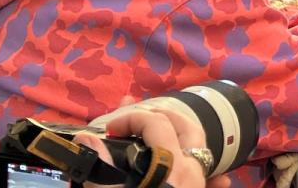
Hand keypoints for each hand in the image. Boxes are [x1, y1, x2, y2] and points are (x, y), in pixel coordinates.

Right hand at [76, 108, 229, 187]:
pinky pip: (211, 178)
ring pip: (200, 148)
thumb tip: (86, 139)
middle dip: (161, 116)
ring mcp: (200, 185)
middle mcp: (192, 171)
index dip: (131, 118)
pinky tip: (189, 173)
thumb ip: (101, 171)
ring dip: (179, 136)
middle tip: (134, 123)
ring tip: (155, 140)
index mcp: (171, 166)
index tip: (107, 131)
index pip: (156, 123)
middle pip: (187, 126)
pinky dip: (201, 169)